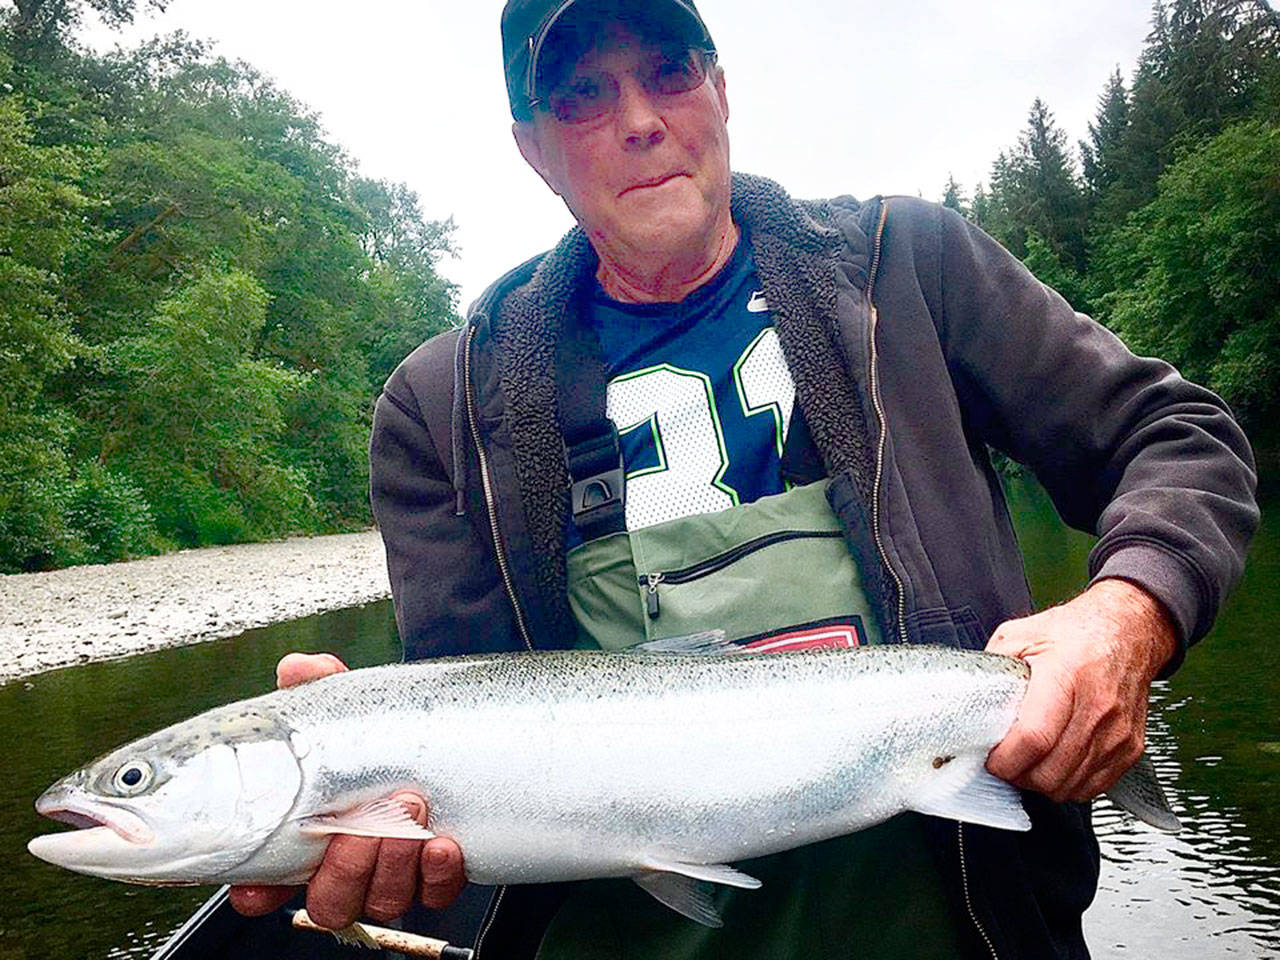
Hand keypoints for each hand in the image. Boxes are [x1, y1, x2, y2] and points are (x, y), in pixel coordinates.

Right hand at [228, 653, 466, 926]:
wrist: (440, 734)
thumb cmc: (375, 731)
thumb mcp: (345, 707)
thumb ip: (317, 686)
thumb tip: (296, 668)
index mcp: (305, 839)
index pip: (265, 887)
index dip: (258, 893)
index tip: (259, 886)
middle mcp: (345, 868)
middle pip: (330, 900)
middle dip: (348, 867)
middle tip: (366, 817)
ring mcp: (391, 878)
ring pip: (382, 902)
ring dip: (394, 862)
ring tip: (410, 807)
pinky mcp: (435, 878)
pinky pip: (436, 893)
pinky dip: (438, 874)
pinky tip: (442, 844)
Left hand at [984, 579, 1176, 803]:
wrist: (1129, 631)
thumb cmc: (1077, 632)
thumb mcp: (1022, 634)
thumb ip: (994, 664)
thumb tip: (969, 694)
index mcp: (1066, 674)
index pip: (1034, 737)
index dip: (1006, 759)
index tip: (991, 759)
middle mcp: (1097, 706)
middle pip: (1051, 771)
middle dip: (1019, 776)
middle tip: (1005, 764)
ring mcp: (1118, 731)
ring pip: (1071, 785)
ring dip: (1042, 784)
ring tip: (1027, 764)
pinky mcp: (1130, 747)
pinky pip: (1094, 786)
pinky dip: (1069, 784)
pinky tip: (1055, 766)